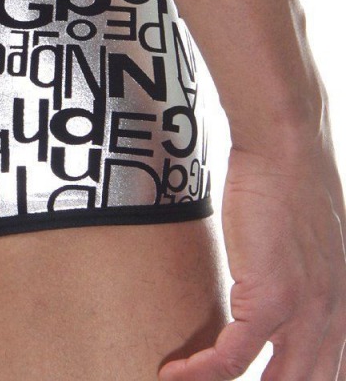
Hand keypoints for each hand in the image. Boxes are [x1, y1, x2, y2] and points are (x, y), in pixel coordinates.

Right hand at [158, 122, 345, 379]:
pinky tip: (174, 372)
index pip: (336, 375)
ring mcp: (306, 314)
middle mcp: (337, 319)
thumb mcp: (320, 244)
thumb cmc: (293, 181)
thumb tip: (281, 287)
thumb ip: (313, 279)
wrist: (285, 146)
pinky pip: (231, 357)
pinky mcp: (270, 301)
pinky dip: (199, 372)